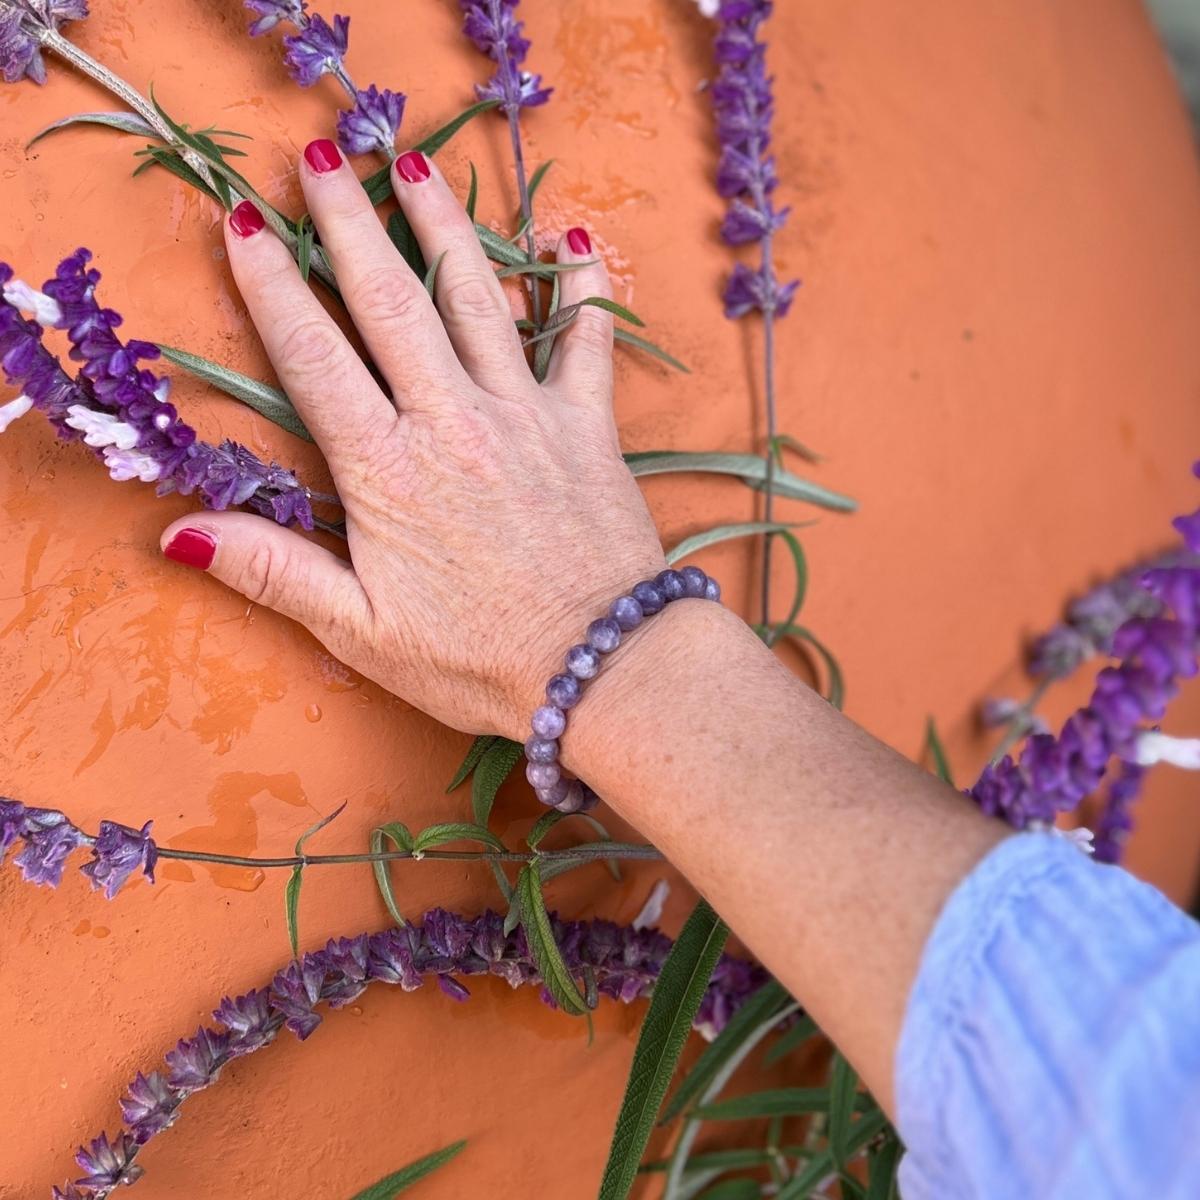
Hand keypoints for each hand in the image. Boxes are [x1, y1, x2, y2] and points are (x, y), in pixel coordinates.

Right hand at [160, 141, 665, 741]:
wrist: (605, 670)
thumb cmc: (481, 661)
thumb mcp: (363, 633)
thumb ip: (277, 574)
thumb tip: (181, 533)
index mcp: (388, 470)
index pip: (313, 356)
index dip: (272, 285)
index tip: (242, 224)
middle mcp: (453, 421)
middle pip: (390, 301)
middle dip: (348, 221)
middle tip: (319, 157)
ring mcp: (525, 416)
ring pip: (476, 298)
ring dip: (441, 224)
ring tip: (410, 162)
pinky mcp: (588, 428)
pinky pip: (584, 341)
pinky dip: (578, 290)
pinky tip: (573, 239)